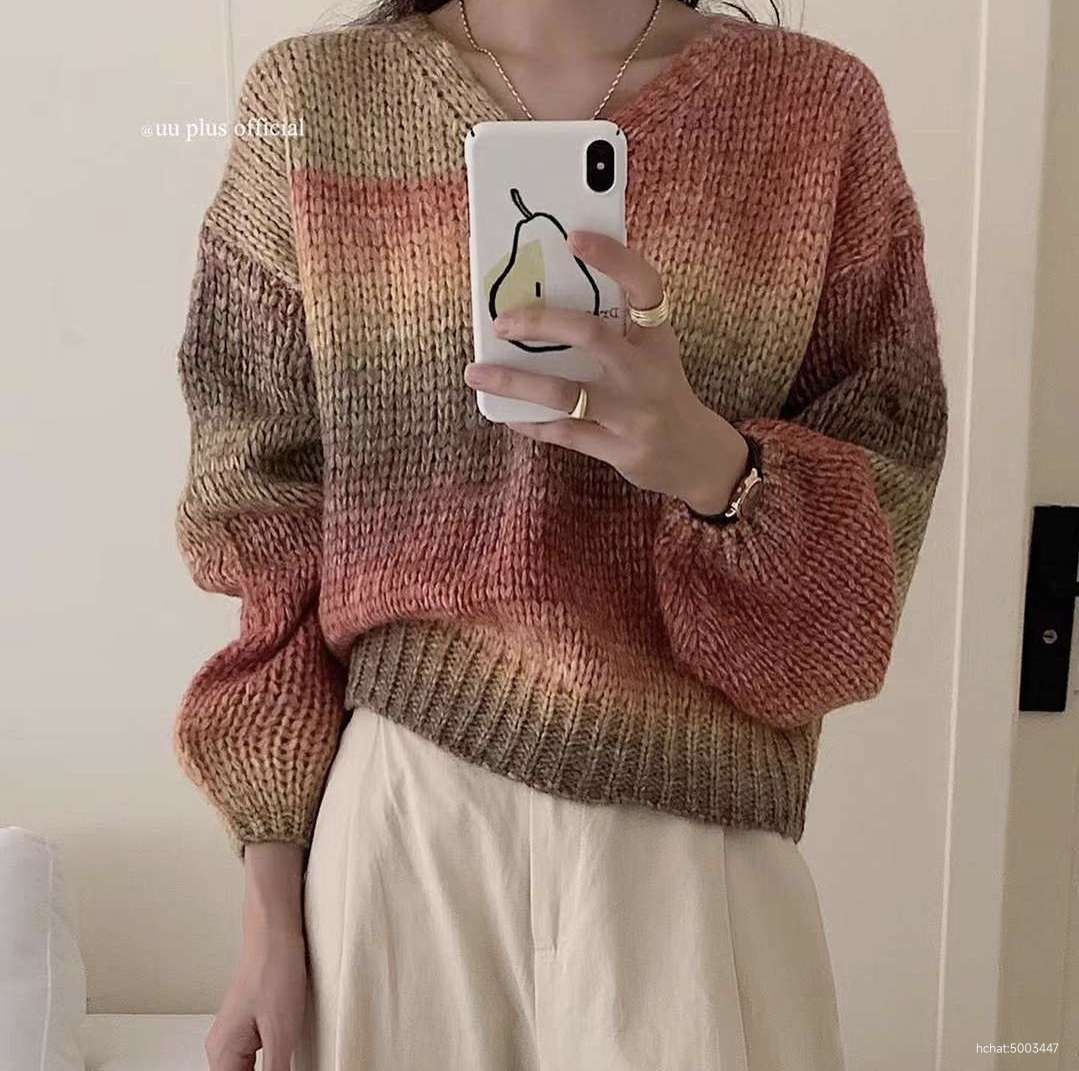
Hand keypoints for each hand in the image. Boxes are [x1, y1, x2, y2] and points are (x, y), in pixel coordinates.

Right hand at [204, 843, 307, 1070]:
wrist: (275, 932)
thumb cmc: (274, 971)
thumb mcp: (281, 1033)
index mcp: (223, 1055)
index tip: (281, 1069)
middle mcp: (222, 1048)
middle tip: (287, 1062)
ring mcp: (235, 1036)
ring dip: (269, 1070)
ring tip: (287, 1058)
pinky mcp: (250, 1025)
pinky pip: (254, 1059)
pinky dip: (269, 1064)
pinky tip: (286, 1059)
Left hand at [462, 229, 748, 515]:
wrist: (697, 456)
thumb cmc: (660, 392)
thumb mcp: (651, 353)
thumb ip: (615, 327)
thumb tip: (544, 295)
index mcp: (658, 337)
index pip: (645, 286)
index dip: (613, 258)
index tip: (574, 237)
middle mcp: (647, 372)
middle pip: (591, 335)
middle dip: (541, 323)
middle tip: (501, 322)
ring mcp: (633, 414)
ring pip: (565, 393)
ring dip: (514, 382)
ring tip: (476, 372)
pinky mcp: (619, 449)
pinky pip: (563, 432)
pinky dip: (529, 420)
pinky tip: (504, 412)